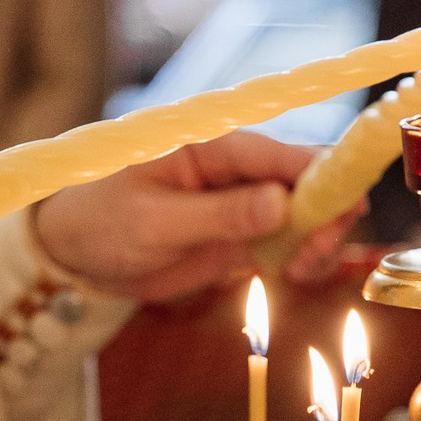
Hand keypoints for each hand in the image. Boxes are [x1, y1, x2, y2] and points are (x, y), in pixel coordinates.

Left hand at [31, 131, 357, 302]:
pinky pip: (289, 240)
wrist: (74, 253)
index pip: (278, 154)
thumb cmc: (100, 220)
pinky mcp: (242, 234)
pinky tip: (293, 274)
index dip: (320, 176)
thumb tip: (282, 204)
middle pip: (305, 180)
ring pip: (306, 213)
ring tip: (299, 271)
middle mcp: (234, 168)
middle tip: (313, 256)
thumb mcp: (155, 222)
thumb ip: (219, 214)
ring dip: (317, 240)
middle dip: (325, 214)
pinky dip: (302, 257)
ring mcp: (242, 202)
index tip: (347, 206)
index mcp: (210, 145)